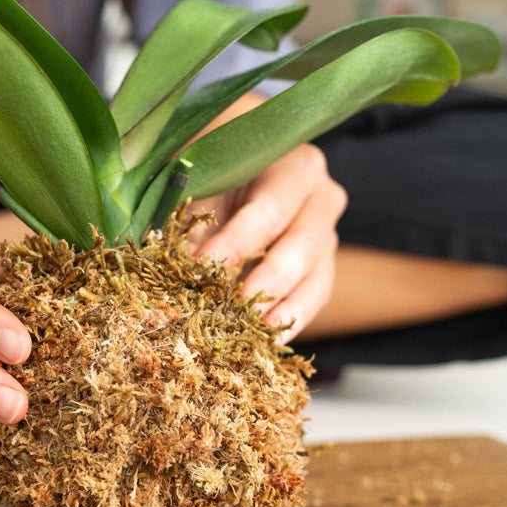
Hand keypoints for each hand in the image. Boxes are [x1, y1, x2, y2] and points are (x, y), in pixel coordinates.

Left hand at [190, 143, 345, 341]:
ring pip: (317, 276)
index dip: (237, 242)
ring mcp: (328, 234)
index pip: (270, 209)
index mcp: (292, 166)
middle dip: (268, 280)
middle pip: (303, 244)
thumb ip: (193, 220)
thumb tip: (178, 266)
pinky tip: (268, 340)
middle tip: (237, 308)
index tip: (203, 268)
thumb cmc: (215, 178)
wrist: (234, 180)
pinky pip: (315, 297)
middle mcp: (321, 197)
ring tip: (255, 332)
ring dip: (284, 308)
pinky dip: (291, 320)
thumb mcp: (201, 186)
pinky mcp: (323, 267)